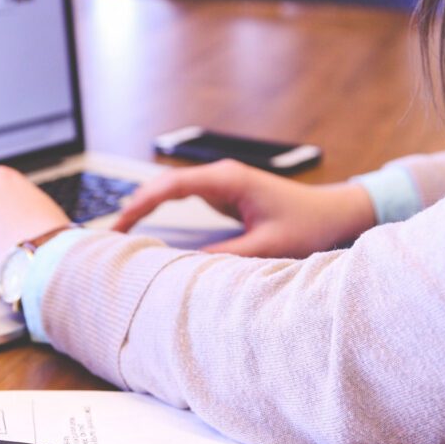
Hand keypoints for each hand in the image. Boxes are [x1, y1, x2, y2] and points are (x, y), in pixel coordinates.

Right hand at [113, 159, 375, 258]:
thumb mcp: (268, 246)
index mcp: (228, 180)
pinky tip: (146, 226)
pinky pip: (184, 198)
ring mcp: (221, 183)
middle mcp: (221, 176)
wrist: (334, 213)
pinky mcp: (224, 194)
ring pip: (171, 190)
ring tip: (120, 232)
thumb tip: (185, 267)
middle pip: (164, 185)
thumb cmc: (308, 225)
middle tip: (110, 234)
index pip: (172, 186)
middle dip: (135, 205)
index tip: (119, 224)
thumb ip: (226, 256)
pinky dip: (162, 210)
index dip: (141, 203)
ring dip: (146, 207)